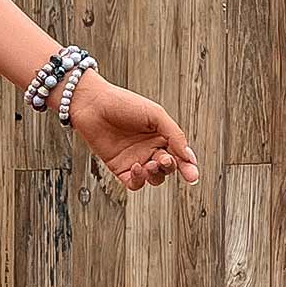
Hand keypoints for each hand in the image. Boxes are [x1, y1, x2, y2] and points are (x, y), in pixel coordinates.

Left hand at [66, 70, 199, 189]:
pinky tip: (137, 168)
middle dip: (169, 167)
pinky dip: (138, 180)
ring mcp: (135, 159)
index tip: (192, 175)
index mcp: (161, 135)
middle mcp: (149, 149)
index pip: (179, 155)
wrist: (93, 105)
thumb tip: (189, 157)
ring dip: (155, 175)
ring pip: (153, 178)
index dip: (187, 166)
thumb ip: (174, 135)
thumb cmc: (123, 104)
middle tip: (164, 160)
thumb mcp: (155, 115)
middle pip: (168, 169)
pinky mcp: (119, 168)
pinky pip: (133, 183)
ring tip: (149, 164)